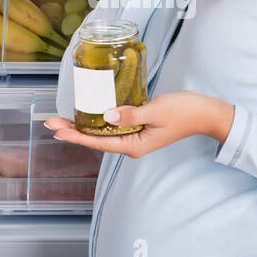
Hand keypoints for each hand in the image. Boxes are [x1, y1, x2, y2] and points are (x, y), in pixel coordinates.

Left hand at [43, 91, 233, 158]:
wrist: (206, 112)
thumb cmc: (185, 112)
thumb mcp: (156, 111)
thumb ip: (131, 114)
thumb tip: (107, 116)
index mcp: (134, 145)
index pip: (98, 142)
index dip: (76, 135)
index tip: (57, 129)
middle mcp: (132, 144)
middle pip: (96, 138)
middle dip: (73, 129)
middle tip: (50, 121)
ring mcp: (135, 136)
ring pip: (103, 132)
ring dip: (84, 124)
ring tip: (63, 118)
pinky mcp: (139, 127)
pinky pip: (114, 125)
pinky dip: (99, 119)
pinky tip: (89, 112)